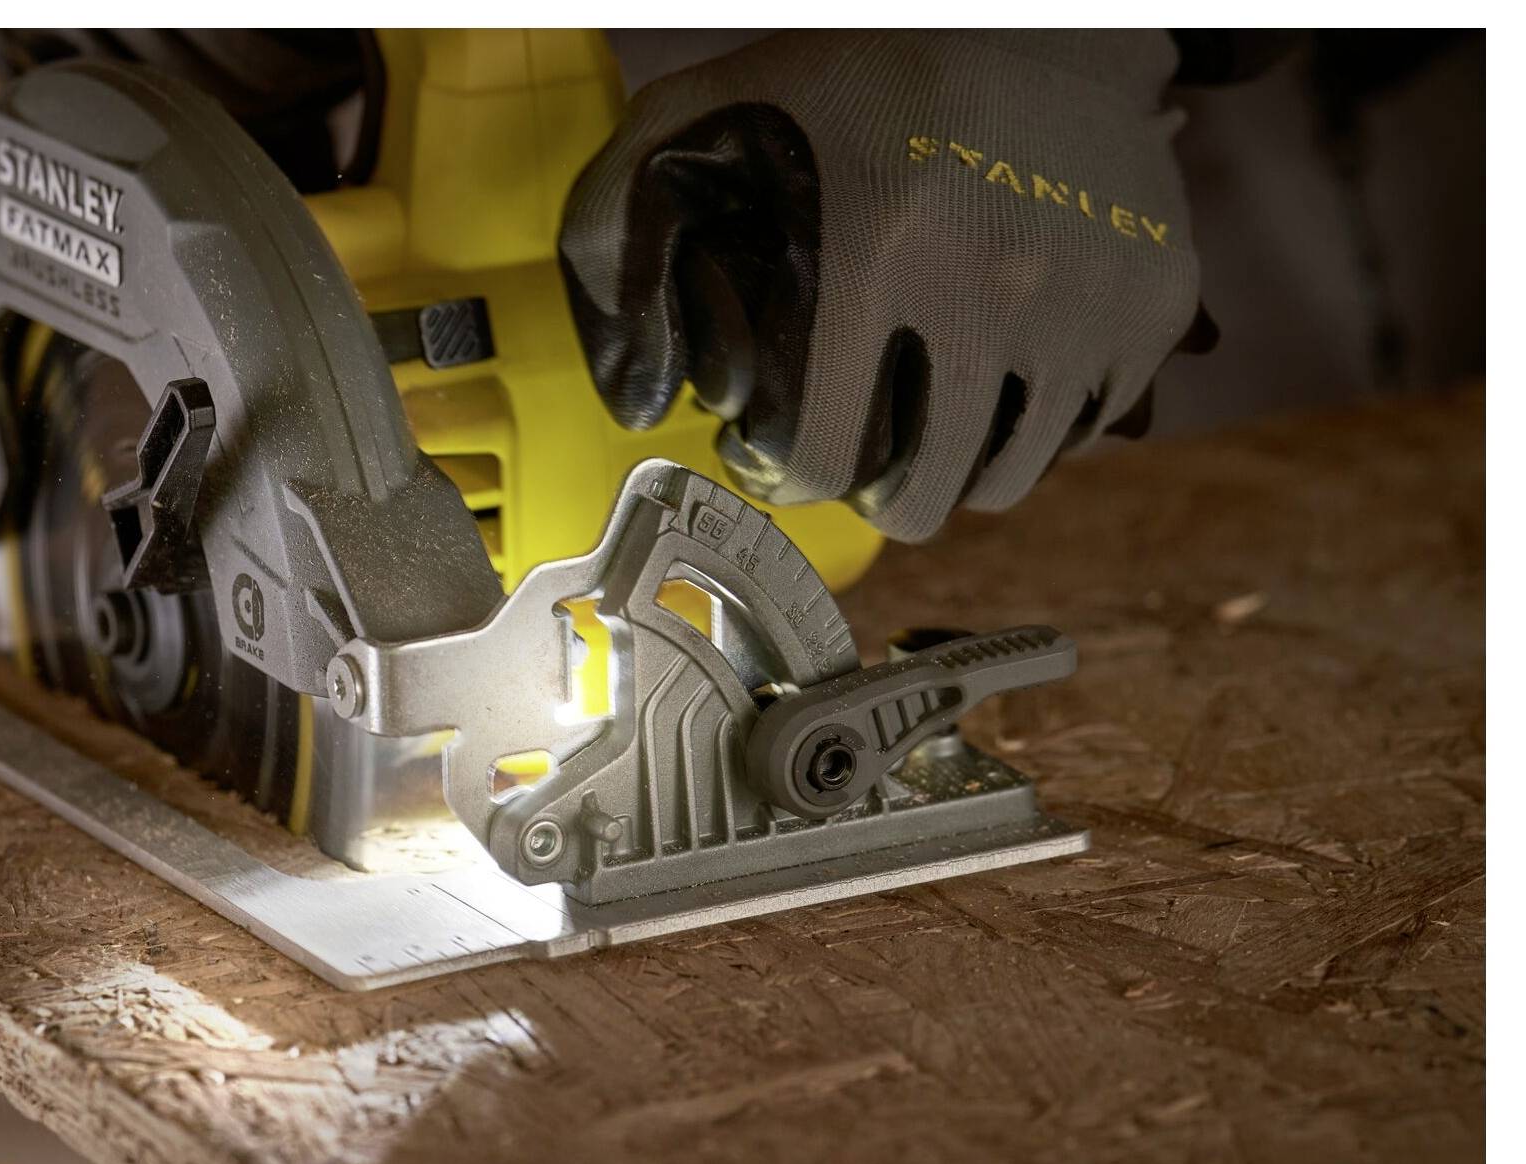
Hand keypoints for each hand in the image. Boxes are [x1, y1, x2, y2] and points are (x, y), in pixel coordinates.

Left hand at [560, 30, 1209, 540]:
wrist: (1040, 8)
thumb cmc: (861, 65)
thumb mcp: (713, 109)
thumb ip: (620, 224)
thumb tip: (621, 381)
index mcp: (876, 253)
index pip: (824, 461)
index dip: (784, 472)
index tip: (774, 449)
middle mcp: (996, 291)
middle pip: (922, 497)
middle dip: (870, 486)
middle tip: (853, 445)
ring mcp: (1092, 303)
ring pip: (1004, 480)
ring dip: (951, 468)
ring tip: (920, 416)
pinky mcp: (1160, 303)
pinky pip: (1082, 432)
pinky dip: (1033, 425)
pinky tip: (994, 374)